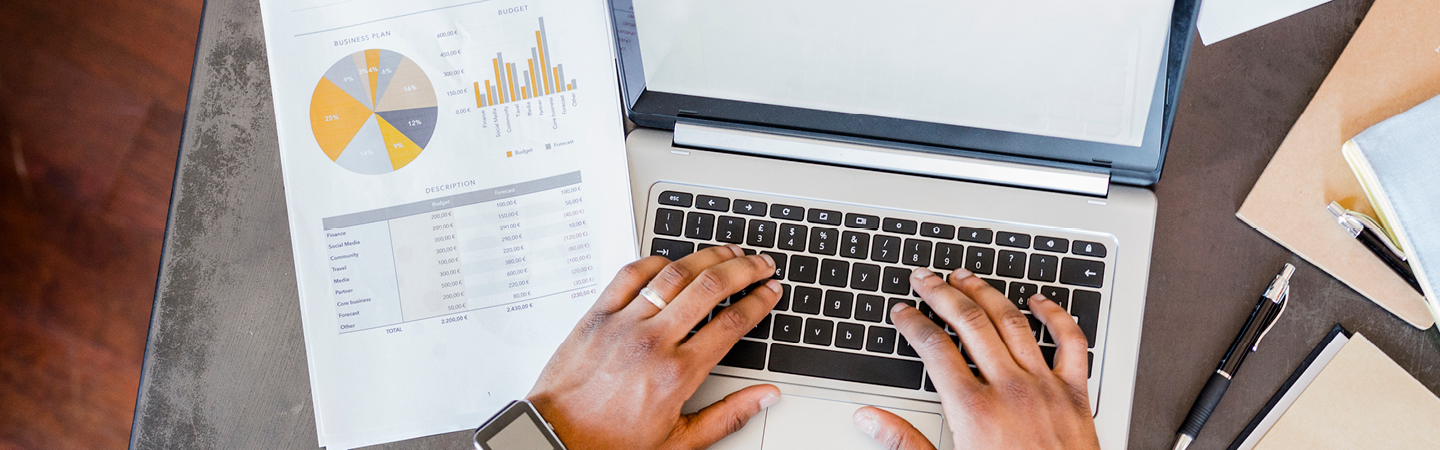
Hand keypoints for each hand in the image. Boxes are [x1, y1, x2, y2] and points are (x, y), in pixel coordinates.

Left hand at [526, 244, 783, 449]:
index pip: (732, 323)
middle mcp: (654, 341)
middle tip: (760, 263)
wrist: (556, 438)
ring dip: (707, 257)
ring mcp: (624, 323)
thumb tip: (766, 396)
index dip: (759, 301)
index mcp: (678, 373)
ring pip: (674, 274)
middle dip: (743, 269)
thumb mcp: (680, 440)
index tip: (770, 290)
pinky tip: (672, 261)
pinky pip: (630, 275)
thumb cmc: (612, 442)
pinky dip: (655, 261)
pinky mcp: (597, 315)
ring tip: (727, 252)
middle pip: (710, 287)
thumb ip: (729, 415)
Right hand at [853, 267, 1098, 449]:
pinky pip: (1070, 342)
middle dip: (941, 294)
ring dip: (986, 293)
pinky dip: (1055, 315)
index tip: (902, 311)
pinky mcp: (1075, 394)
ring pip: (1012, 323)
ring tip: (966, 277)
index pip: (934, 348)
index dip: (913, 323)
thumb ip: (904, 442)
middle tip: (925, 278)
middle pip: (969, 324)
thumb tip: (869, 419)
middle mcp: (1010, 390)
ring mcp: (1044, 388)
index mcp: (974, 410)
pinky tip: (1039, 301)